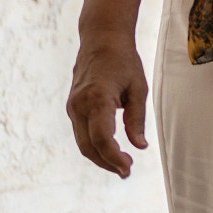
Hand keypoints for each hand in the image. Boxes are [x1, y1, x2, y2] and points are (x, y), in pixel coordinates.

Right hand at [68, 34, 149, 177]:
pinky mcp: (72, 107)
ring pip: (83, 143)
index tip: (128, 168)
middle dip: (107, 162)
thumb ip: (137, 119)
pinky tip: (110, 151)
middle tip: (127, 171)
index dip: (114, 157)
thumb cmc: (124, 61)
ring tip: (122, 165)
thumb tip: (140, 147)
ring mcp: (72, 107)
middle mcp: (79, 105)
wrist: (101, 40)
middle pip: (89, 146)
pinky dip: (94, 145)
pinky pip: (81, 133)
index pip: (102, 138)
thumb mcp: (138, 88)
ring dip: (100, 157)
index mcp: (97, 98)